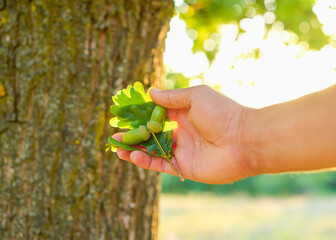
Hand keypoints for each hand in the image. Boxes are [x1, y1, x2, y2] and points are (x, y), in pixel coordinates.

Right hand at [113, 85, 252, 183]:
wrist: (243, 140)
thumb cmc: (222, 113)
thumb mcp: (195, 97)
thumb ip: (172, 98)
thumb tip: (150, 93)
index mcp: (185, 115)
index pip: (157, 115)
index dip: (141, 115)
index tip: (124, 114)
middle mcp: (182, 133)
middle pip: (152, 134)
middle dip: (134, 134)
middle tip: (115, 133)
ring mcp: (183, 150)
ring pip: (153, 151)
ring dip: (134, 148)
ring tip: (116, 146)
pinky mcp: (184, 167)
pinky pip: (160, 164)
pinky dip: (145, 161)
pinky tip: (131, 155)